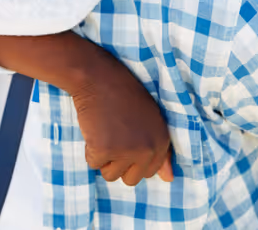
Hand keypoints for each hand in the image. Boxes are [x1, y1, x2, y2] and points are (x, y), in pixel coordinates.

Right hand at [69, 54, 172, 185]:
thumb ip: (160, 150)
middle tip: (114, 135)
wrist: (98, 76)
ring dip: (103, 157)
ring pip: (110, 175)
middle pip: (131, 179)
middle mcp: (148, 149)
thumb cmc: (122, 94)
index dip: (134, 158)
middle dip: (119, 163)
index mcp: (162, 141)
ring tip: (105, 130)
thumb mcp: (150, 118)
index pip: (150, 171)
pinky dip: (89, 149)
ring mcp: (126, 150)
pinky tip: (95, 128)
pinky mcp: (104, 150)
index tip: (127, 139)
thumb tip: (169, 180)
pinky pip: (93, 163)